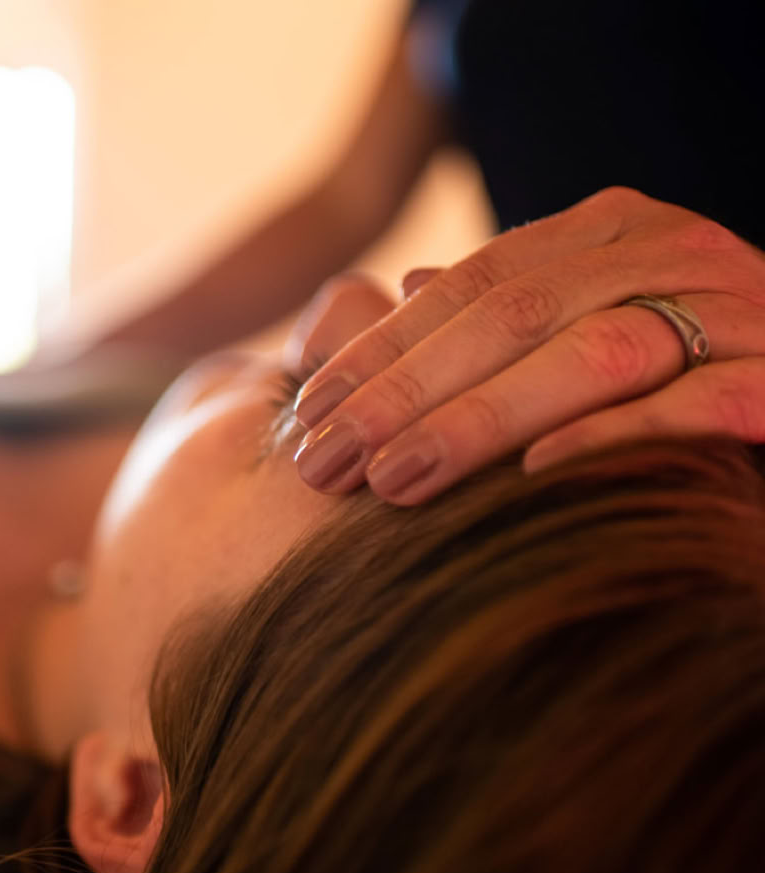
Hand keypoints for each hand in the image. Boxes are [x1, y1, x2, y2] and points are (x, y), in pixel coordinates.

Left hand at [290, 187, 764, 503]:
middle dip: (404, 392)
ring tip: (390, 483)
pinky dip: (614, 434)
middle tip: (322, 461)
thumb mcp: (586, 313)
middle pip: (511, 315)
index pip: (470, 284)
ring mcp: (736, 307)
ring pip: (590, 354)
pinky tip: (531, 475)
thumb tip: (407, 287)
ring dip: (479, 420)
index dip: (382, 349)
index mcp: (606, 231)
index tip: (308, 412)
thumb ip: (508, 299)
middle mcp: (665, 250)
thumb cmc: (684, 357)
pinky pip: (698, 403)